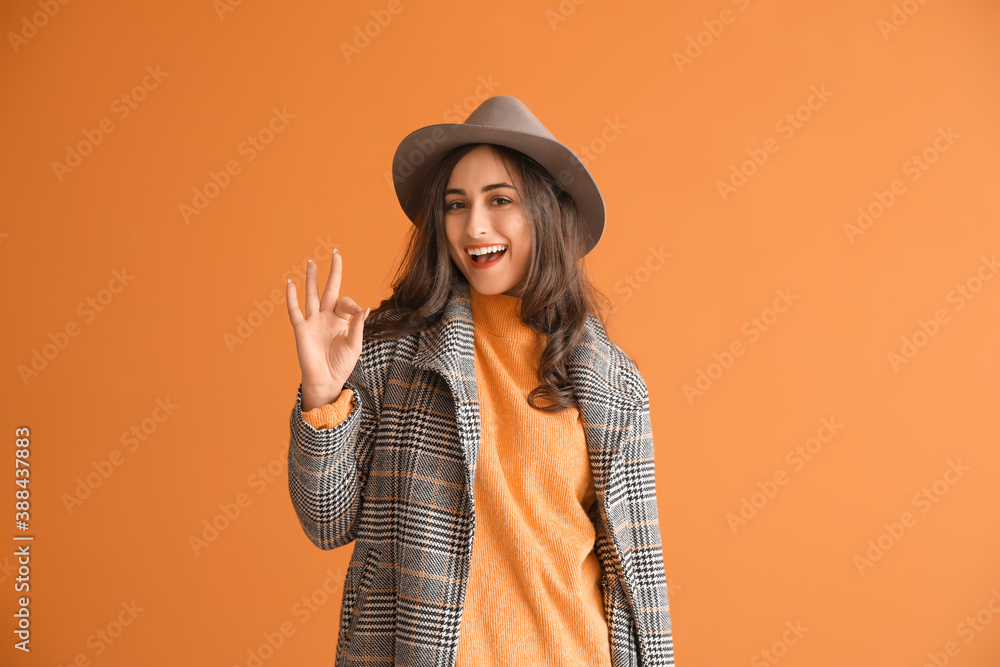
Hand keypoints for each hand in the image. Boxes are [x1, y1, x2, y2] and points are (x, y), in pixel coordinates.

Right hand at [286, 250, 367, 406]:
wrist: (326, 380)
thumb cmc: (341, 365)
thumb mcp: (354, 345)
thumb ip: (357, 327)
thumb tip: (365, 308)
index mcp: (341, 320)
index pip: (346, 303)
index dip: (352, 305)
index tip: (357, 312)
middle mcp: (327, 317)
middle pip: (329, 289)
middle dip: (333, 273)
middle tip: (335, 254)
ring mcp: (313, 322)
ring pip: (312, 295)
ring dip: (311, 279)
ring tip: (311, 262)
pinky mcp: (301, 329)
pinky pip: (295, 311)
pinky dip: (291, 298)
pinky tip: (290, 283)